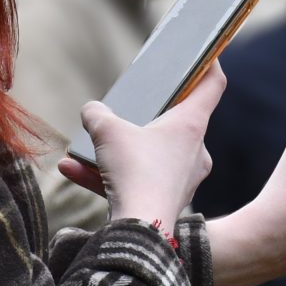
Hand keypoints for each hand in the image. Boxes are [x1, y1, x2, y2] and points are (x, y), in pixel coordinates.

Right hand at [56, 65, 224, 230]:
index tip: (205, 53)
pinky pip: (137, 180)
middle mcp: (195, 151)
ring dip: (118, 150)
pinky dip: (109, 175)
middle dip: (150, 113)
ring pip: (150, 154)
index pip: (212, 85)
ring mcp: (184, 178)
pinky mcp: (168, 200)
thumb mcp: (107, 132)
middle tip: (131, 106)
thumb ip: (96, 114)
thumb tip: (92, 111)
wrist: (140, 233)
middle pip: (179, 121)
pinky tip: (73, 169)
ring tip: (86, 147)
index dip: (209, 64)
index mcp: (191, 126)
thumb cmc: (134, 174)